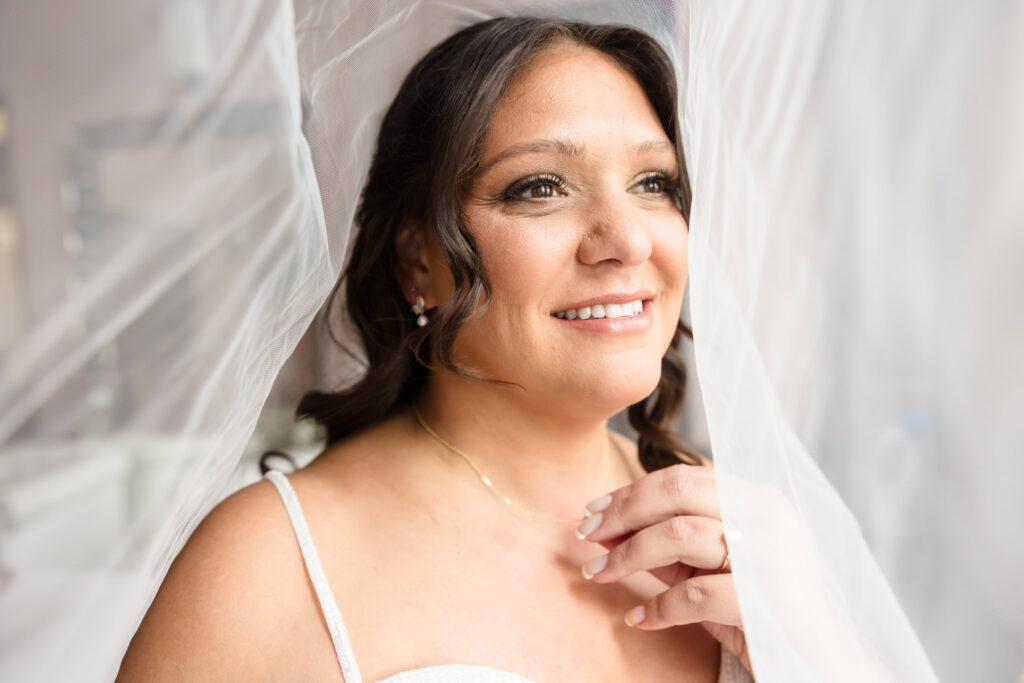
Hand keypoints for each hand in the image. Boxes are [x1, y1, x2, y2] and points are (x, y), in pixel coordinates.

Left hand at [575, 462, 751, 673]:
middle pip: (678, 493)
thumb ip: (662, 546)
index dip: (630, 492)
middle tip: (585, 533)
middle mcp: (767, 516)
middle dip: (623, 511)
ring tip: (597, 574)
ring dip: (628, 555)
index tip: (590, 512)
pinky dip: (659, 607)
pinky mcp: (767, 597)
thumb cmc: (755, 610)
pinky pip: (696, 593)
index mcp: (756, 498)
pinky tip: (638, 619)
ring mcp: (771, 553)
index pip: (682, 478)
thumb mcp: (706, 570)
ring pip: (680, 535)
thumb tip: (602, 528)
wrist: (815, 661)